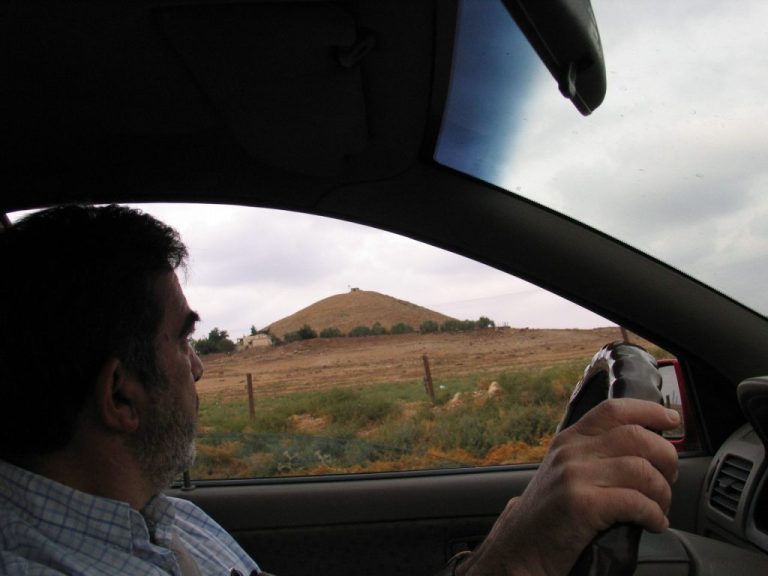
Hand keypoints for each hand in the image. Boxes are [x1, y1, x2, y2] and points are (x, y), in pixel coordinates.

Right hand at [457, 398, 679, 575]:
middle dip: (666, 458)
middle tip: (668, 480)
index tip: (672, 419)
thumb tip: (646, 447)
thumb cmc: (551, 515)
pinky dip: (654, 515)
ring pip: (642, 470)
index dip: (648, 410)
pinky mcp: (582, 505)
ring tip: (660, 508)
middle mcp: (571, 451)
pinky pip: (636, 502)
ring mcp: (574, 476)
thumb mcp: (566, 472)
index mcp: (570, 439)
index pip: (613, 410)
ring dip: (662, 493)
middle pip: (637, 437)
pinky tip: (653, 523)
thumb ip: (596, 454)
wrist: (520, 548)